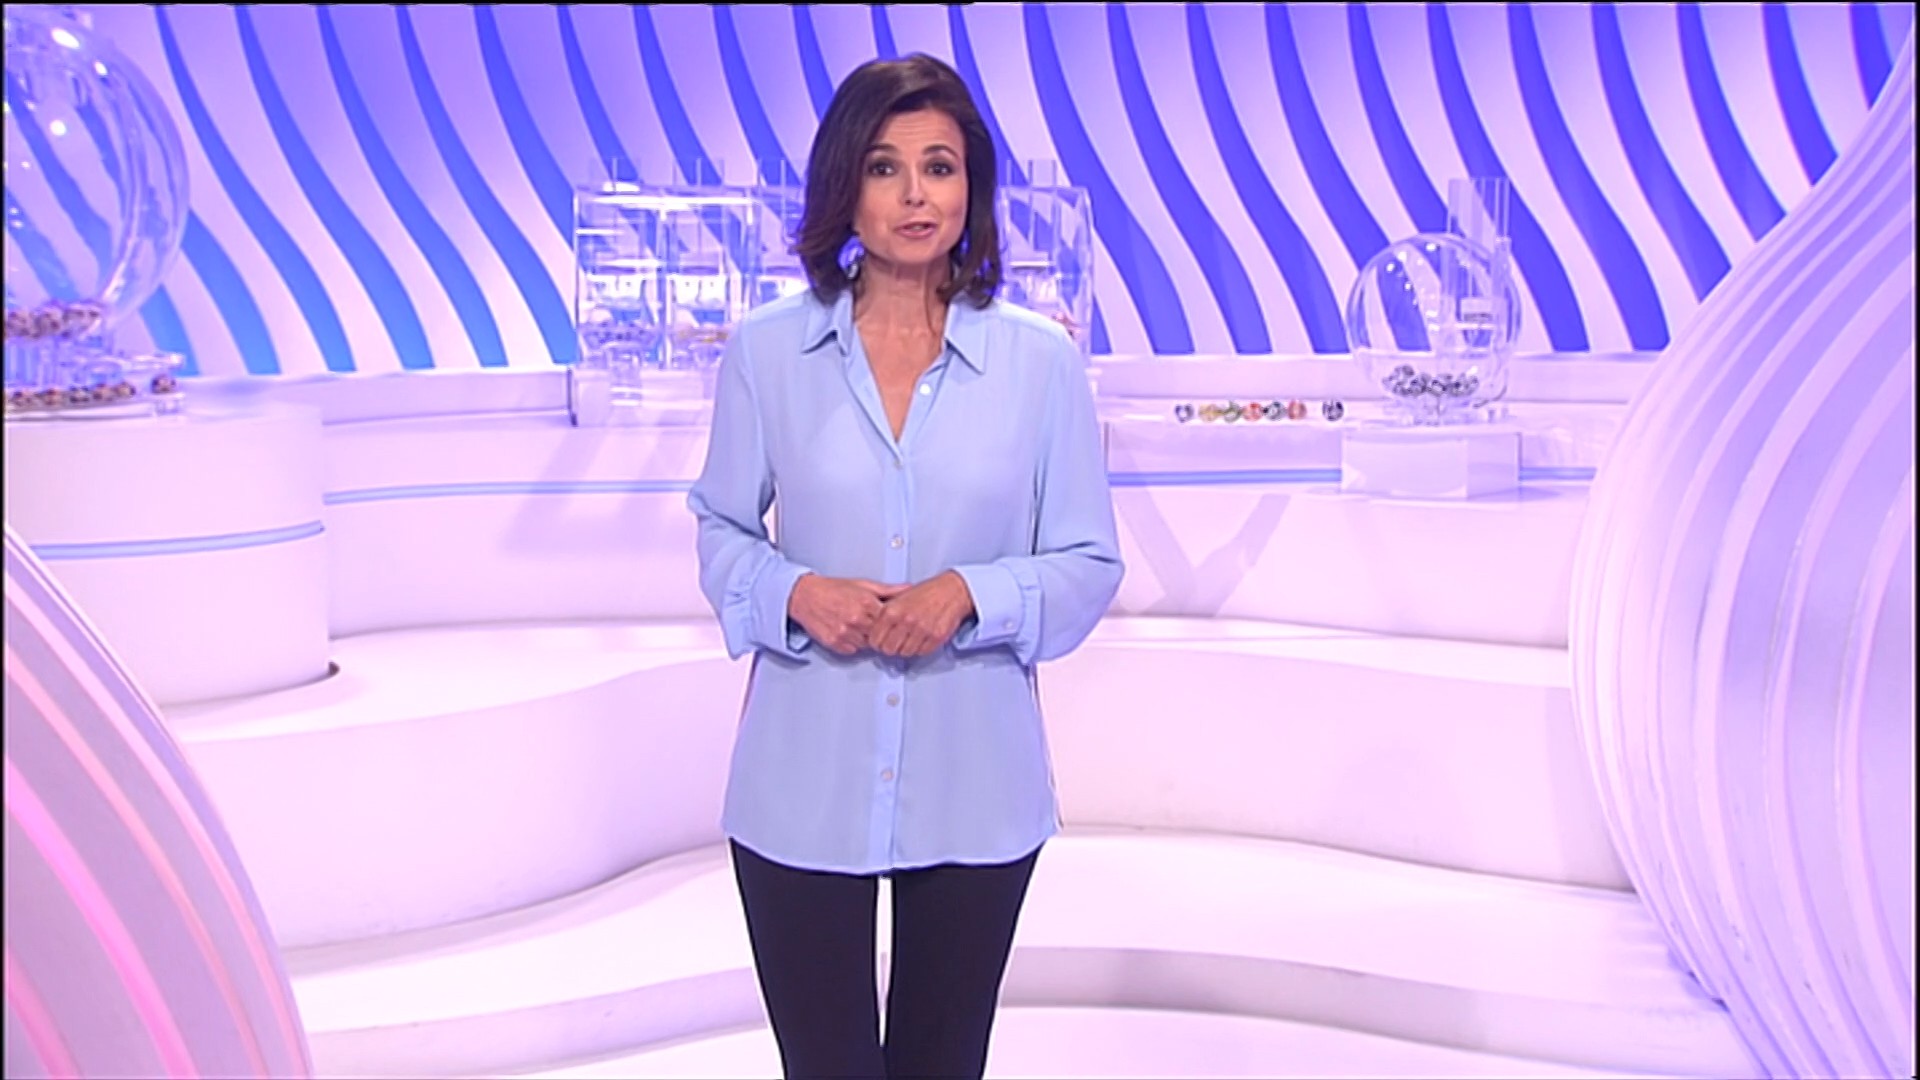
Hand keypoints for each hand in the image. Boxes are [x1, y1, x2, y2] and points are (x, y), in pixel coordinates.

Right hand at [789, 575, 906, 654]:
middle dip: (878, 631)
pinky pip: (853, 650)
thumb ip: (888, 590)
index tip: (888, 620)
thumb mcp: (863, 585)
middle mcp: (856, 619)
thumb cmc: (833, 589)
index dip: (889, 621)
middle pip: (880, 634)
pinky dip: (853, 644)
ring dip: (865, 638)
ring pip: (867, 644)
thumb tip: (909, 589)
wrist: (805, 596)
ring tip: (857, 625)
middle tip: (870, 623)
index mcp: (866, 603)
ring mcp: (845, 633)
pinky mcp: (835, 643)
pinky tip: (848, 631)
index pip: (889, 620)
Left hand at [867, 571, 974, 657]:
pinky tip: (921, 638)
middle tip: (894, 643)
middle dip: (890, 648)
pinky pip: (922, 652)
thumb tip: (872, 633)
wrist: (951, 591)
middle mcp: (906, 621)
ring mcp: (922, 630)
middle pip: (889, 649)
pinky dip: (920, 648)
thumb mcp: (898, 597)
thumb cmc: (925, 593)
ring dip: (906, 648)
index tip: (880, 642)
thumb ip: (884, 614)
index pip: (875, 639)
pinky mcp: (936, 637)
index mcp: (892, 610)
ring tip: (909, 638)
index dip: (876, 643)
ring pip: (905, 653)